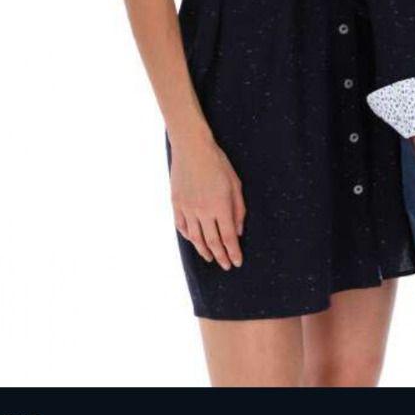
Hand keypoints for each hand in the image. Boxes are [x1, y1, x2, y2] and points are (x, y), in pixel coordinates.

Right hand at [169, 132, 245, 270]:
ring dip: (204, 251)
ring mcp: (187, 209)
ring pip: (195, 238)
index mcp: (220, 206)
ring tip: (211, 258)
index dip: (233, 252)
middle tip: (226, 266)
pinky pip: (181, 226)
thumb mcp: (235, 184)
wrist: (192, 148)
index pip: (228, 237)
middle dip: (221, 256)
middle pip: (212, 242)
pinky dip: (188, 237)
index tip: (237, 262)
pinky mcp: (176, 204)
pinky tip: (194, 241)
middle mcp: (203, 211)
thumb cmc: (218, 163)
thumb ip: (238, 209)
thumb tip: (238, 231)